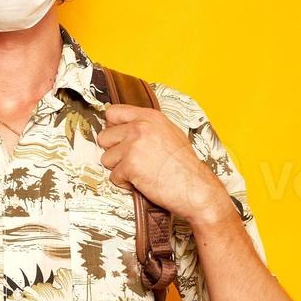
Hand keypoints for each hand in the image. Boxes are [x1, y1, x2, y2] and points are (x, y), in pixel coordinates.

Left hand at [97, 104, 233, 225]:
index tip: (118, 139)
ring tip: (139, 172)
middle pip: (104, 137)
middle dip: (114, 151)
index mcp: (149, 116)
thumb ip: (146, 127)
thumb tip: (124, 128)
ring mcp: (133, 146)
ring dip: (119, 169)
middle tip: (131, 160)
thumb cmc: (185, 166)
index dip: (112, 127)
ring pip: (106, 158)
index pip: (113, 112)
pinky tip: (141, 182)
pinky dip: (124, 183)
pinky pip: (113, 176)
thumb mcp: (169, 133)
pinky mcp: (130, 166)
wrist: (196, 188)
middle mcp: (140, 127)